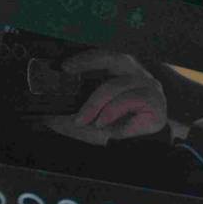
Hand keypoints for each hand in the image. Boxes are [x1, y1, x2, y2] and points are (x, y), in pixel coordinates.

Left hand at [42, 51, 167, 144]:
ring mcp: (149, 86)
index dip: (86, 57)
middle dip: (90, 61)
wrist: (146, 147)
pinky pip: (130, 99)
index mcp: (124, 75)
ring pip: (117, 84)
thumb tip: (48, 118)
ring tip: (84, 119)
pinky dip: (112, 110)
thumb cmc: (122, 129)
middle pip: (117, 58)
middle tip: (69, 70)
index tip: (65, 67)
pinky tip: (102, 122)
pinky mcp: (154, 101)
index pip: (106, 56)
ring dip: (96, 102)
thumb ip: (72, 120)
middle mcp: (138, 76)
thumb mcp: (91, 124)